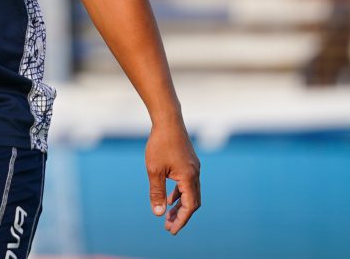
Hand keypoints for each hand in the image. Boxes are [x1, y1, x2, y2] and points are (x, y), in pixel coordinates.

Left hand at [146, 120, 201, 234]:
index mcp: (189, 177)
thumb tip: (158, 213)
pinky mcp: (189, 163)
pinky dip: (179, 194)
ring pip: (190, 193)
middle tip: (168, 226)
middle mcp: (195, 174)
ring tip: (167, 215)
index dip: (181, 220)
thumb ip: (157, 193)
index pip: (189, 206)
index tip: (171, 230)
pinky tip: (168, 198)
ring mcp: (193, 168)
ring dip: (180, 205)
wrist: (168, 120)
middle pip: (193, 202)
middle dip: (181, 216)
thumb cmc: (160, 144)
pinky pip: (187, 184)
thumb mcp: (154, 171)